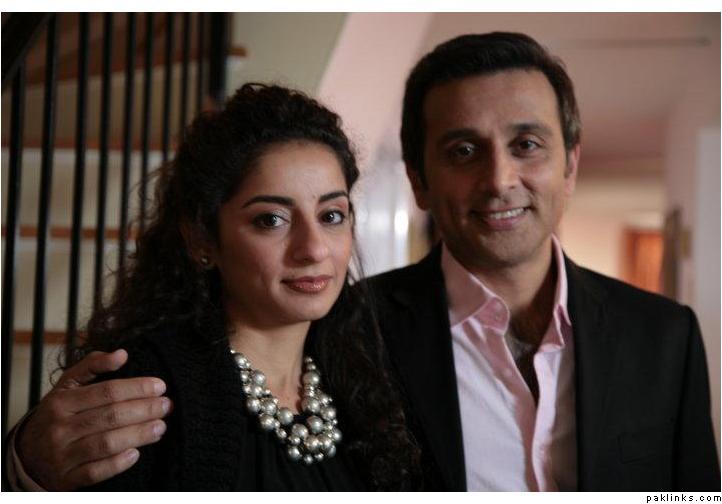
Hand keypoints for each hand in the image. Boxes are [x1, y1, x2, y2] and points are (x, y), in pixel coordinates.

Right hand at [15, 349, 171, 489]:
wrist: (28, 454)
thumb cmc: (58, 415)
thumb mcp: (68, 386)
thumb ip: (93, 365)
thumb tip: (122, 354)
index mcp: (62, 402)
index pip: (107, 391)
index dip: (137, 388)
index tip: (160, 386)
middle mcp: (60, 428)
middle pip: (111, 416)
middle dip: (144, 410)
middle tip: (167, 406)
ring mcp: (62, 455)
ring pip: (107, 443)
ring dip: (139, 434)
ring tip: (160, 427)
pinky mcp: (66, 479)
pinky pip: (96, 472)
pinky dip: (118, 463)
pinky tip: (136, 453)